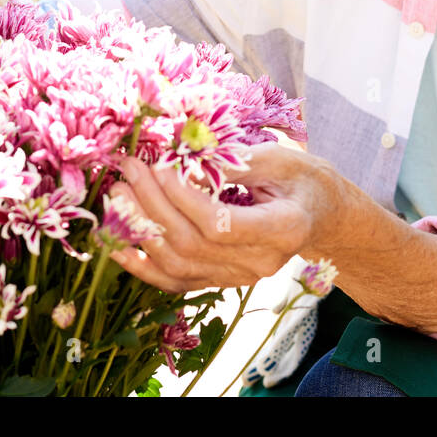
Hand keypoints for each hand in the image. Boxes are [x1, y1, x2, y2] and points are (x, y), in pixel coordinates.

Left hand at [106, 142, 340, 291]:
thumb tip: (185, 157)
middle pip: (192, 244)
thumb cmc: (304, 179)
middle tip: (129, 171)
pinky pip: (175, 280)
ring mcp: (238, 277)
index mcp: (283, 230)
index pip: (220, 225)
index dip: (183, 198)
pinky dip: (141, 264)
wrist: (321, 215)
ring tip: (117, 195)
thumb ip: (235, 161)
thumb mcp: (280, 158)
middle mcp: (260, 263)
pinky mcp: (220, 280)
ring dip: (140, 230)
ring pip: (178, 265)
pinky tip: (115, 243)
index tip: (160, 166)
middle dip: (152, 205)